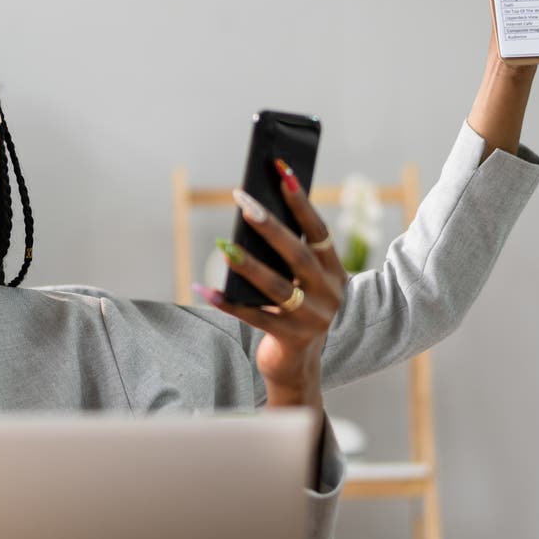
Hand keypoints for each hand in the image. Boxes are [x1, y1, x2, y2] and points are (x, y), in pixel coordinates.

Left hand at [195, 162, 346, 409]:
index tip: (282, 172)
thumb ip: (287, 256)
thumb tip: (253, 217)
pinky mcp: (289, 338)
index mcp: (335, 271)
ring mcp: (312, 318)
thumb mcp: (302, 281)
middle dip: (269, 226)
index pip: (318, 229)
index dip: (300, 201)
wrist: (301, 366)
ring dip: (248, 264)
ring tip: (223, 246)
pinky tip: (204, 290)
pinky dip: (227, 301)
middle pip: (297, 254)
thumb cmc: (295, 310)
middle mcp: (329, 293)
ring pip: (276, 286)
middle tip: (245, 202)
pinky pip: (253, 316)